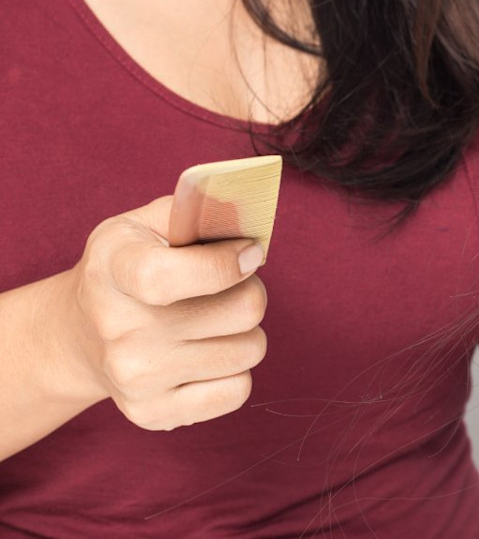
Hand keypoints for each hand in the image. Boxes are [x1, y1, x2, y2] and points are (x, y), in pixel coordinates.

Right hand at [62, 196, 268, 429]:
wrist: (80, 335)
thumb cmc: (129, 268)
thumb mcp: (145, 225)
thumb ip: (197, 211)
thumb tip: (249, 227)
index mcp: (113, 269)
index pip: (169, 277)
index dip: (226, 264)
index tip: (250, 254)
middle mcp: (119, 330)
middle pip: (241, 310)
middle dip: (251, 290)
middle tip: (231, 286)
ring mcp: (135, 377)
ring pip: (249, 350)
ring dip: (246, 331)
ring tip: (215, 320)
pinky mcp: (153, 414)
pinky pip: (238, 392)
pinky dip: (236, 371)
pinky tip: (208, 354)